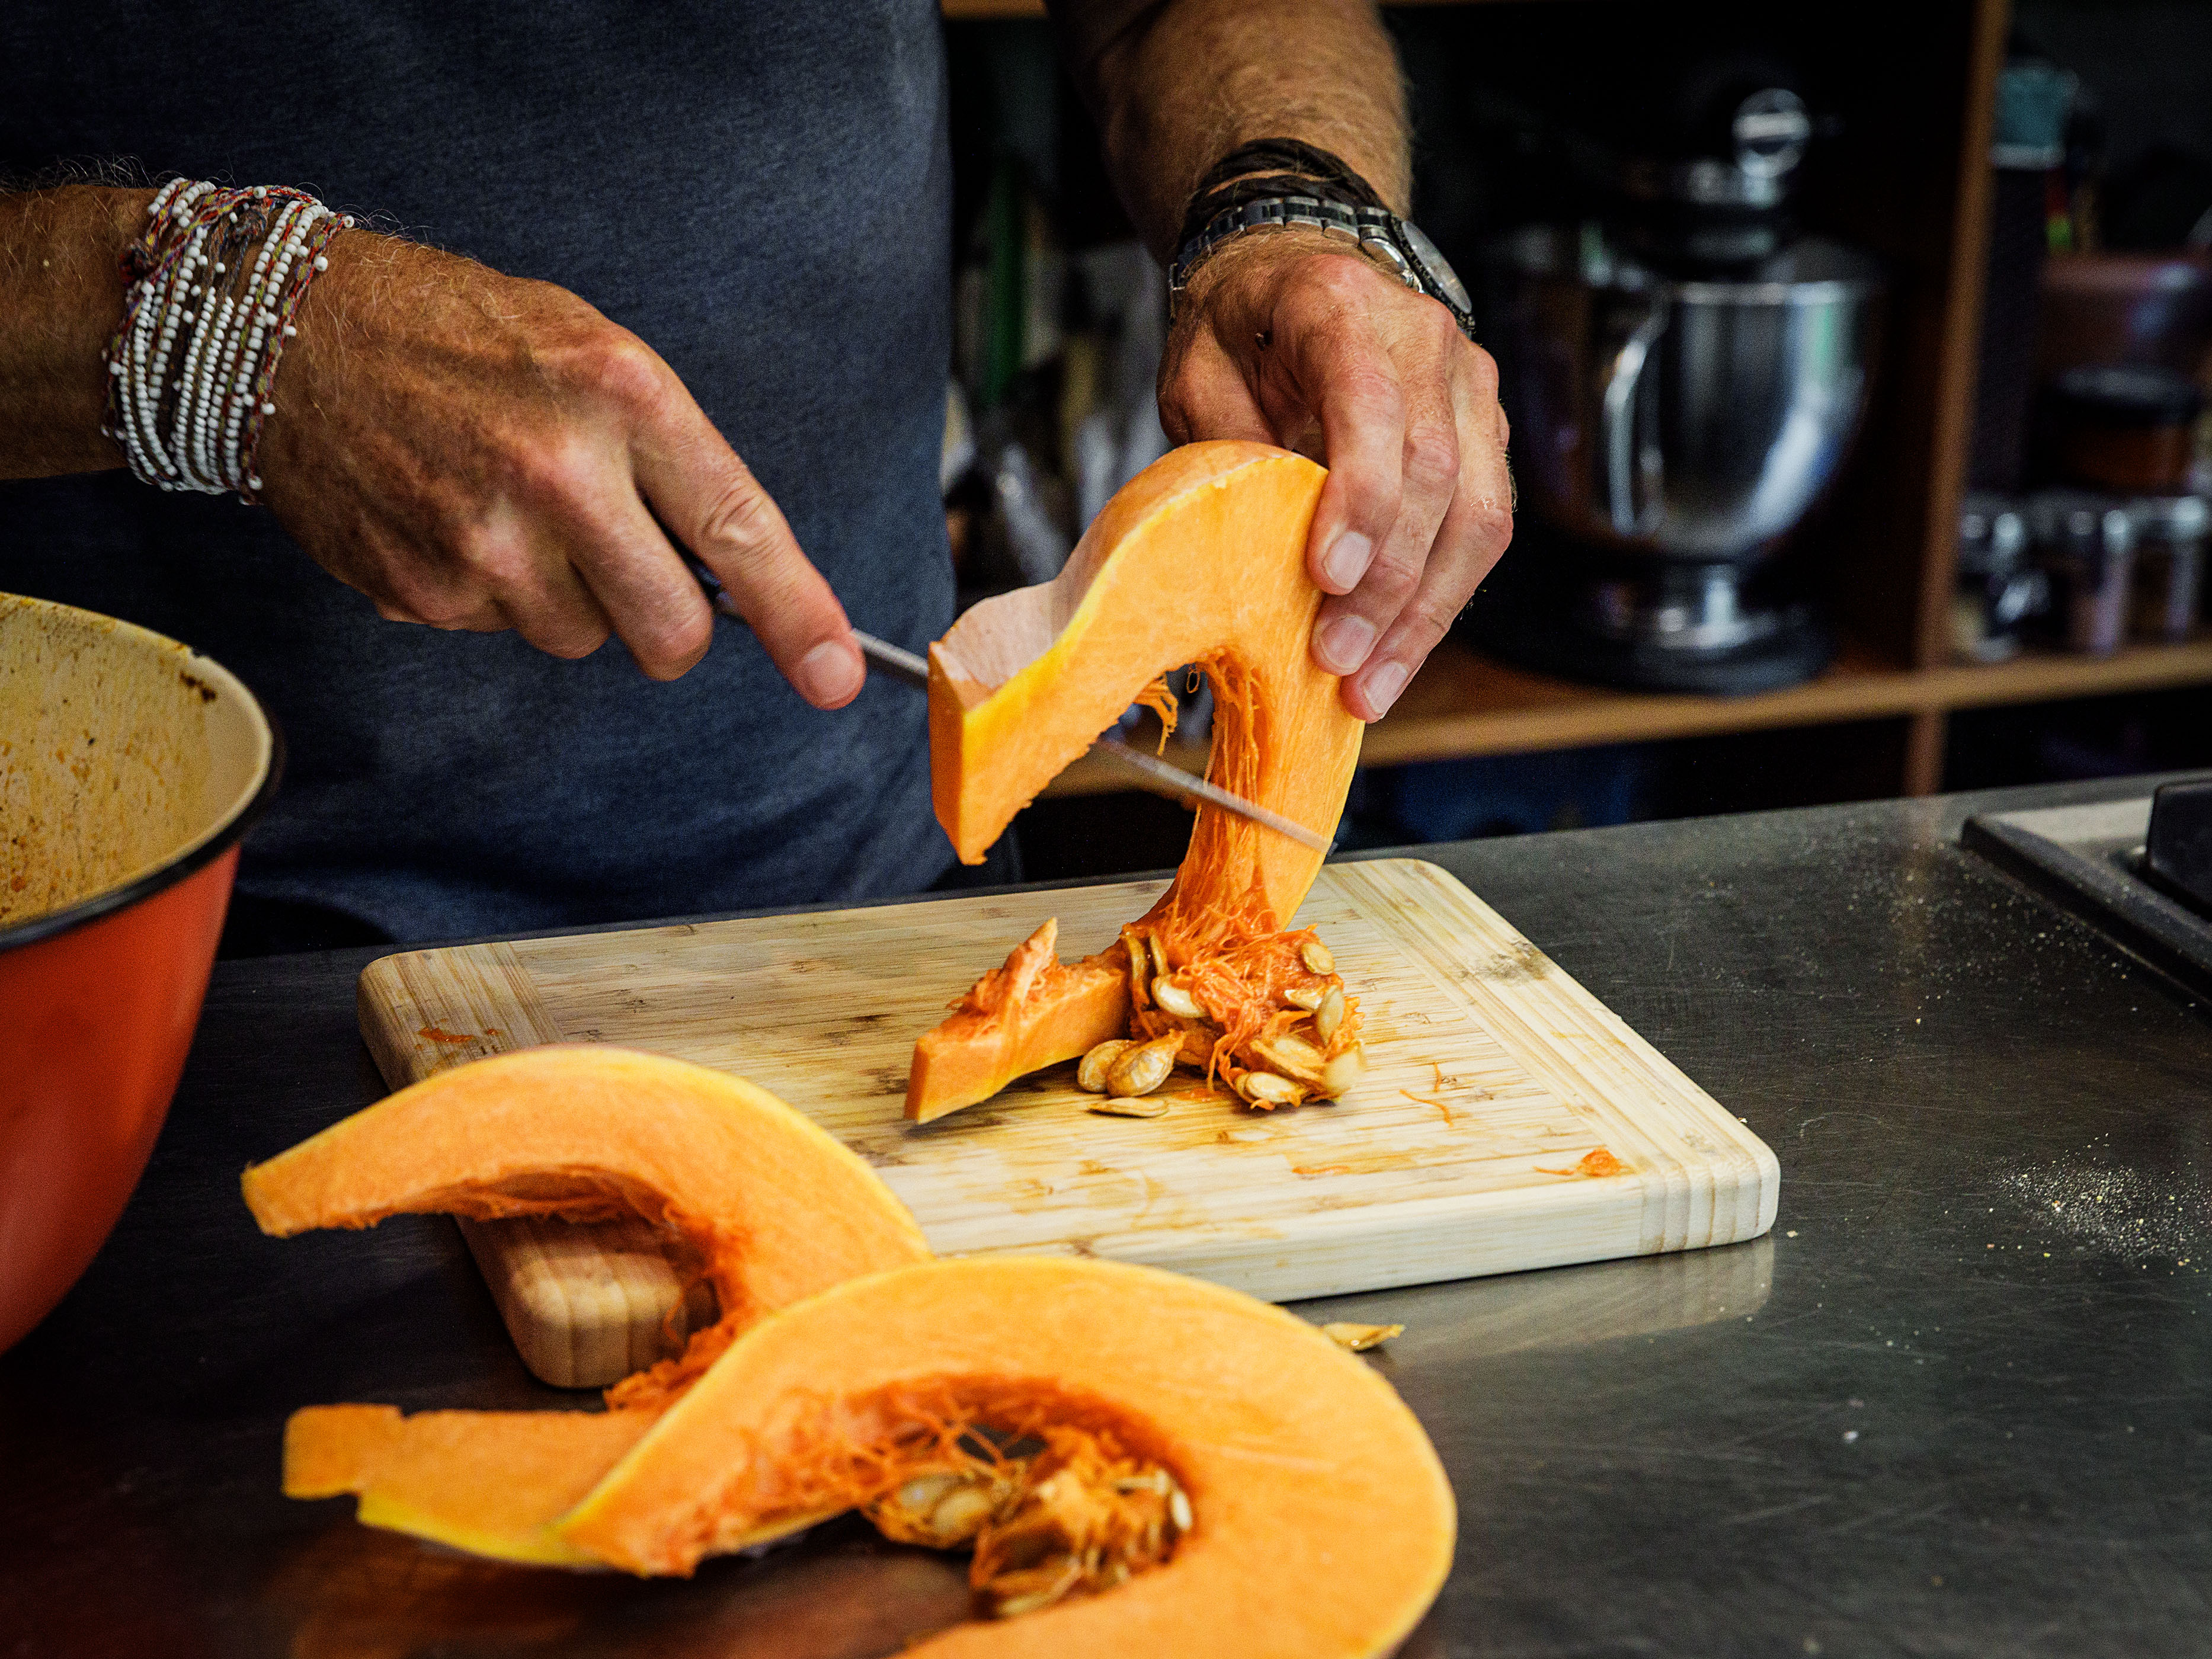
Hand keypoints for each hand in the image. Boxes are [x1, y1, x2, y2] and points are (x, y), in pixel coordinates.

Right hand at [255, 234, 862, 703]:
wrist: (290, 334)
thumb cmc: (460, 334)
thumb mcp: (592, 352)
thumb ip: (669, 459)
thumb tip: (741, 578)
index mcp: (620, 395)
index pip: (738, 530)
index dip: (800, 615)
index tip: (836, 675)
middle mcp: (558, 473)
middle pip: (671, 631)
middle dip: (672, 628)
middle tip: (632, 570)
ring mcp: (485, 541)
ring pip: (582, 638)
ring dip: (566, 595)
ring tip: (508, 505)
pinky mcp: (424, 590)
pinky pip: (501, 630)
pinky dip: (490, 591)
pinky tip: (450, 516)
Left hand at [1158, 230, 1512, 720]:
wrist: (1301, 268)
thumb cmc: (1241, 326)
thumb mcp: (1197, 372)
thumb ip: (1227, 449)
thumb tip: (1251, 557)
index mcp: (1340, 307)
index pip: (1370, 405)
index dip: (1360, 497)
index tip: (1327, 576)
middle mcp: (1425, 340)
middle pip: (1435, 475)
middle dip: (1387, 584)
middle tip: (1336, 661)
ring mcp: (1471, 386)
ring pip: (1478, 515)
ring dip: (1424, 614)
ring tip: (1371, 687)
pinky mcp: (1487, 434)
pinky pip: (1482, 530)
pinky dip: (1440, 602)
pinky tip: (1398, 657)